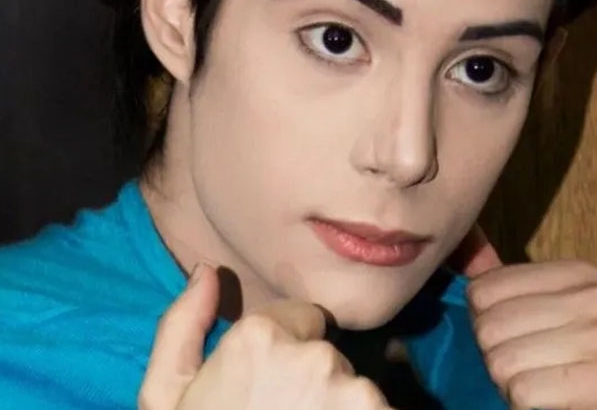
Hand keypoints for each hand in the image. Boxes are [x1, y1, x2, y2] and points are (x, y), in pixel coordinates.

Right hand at [138, 263, 393, 409]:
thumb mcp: (164, 400)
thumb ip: (182, 328)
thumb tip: (206, 272)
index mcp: (260, 338)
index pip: (302, 319)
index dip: (285, 355)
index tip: (266, 392)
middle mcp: (316, 356)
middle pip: (330, 356)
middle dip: (313, 386)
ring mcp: (356, 392)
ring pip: (357, 390)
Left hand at [459, 227, 596, 409]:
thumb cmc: (569, 373)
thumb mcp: (540, 319)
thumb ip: (505, 288)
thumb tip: (463, 250)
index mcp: (584, 274)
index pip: (484, 290)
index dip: (485, 326)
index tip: (517, 342)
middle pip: (491, 325)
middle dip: (497, 358)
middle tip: (528, 372)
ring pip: (503, 362)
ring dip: (510, 385)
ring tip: (540, 388)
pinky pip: (523, 392)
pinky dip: (523, 406)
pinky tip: (549, 405)